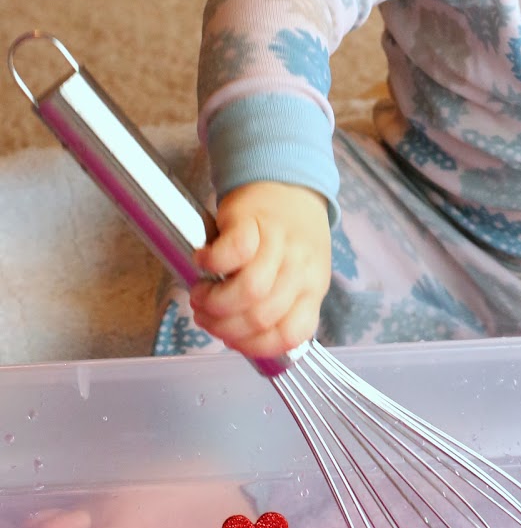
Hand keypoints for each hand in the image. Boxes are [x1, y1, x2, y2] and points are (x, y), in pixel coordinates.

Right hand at [189, 180, 331, 357]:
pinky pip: (233, 253)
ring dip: (215, 302)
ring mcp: (279, 244)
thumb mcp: (298, 275)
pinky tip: (202, 262)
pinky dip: (211, 264)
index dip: (254, 346)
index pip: (291, 335)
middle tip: (206, 317)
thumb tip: (238, 339)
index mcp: (313, 288)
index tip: (231, 340)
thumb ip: (279, 306)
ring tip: (201, 297)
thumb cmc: (288, 236)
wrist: (287, 181)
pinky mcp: (253, 220)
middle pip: (262, 317)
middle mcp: (301, 269)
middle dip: (225, 327)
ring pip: (249, 291)